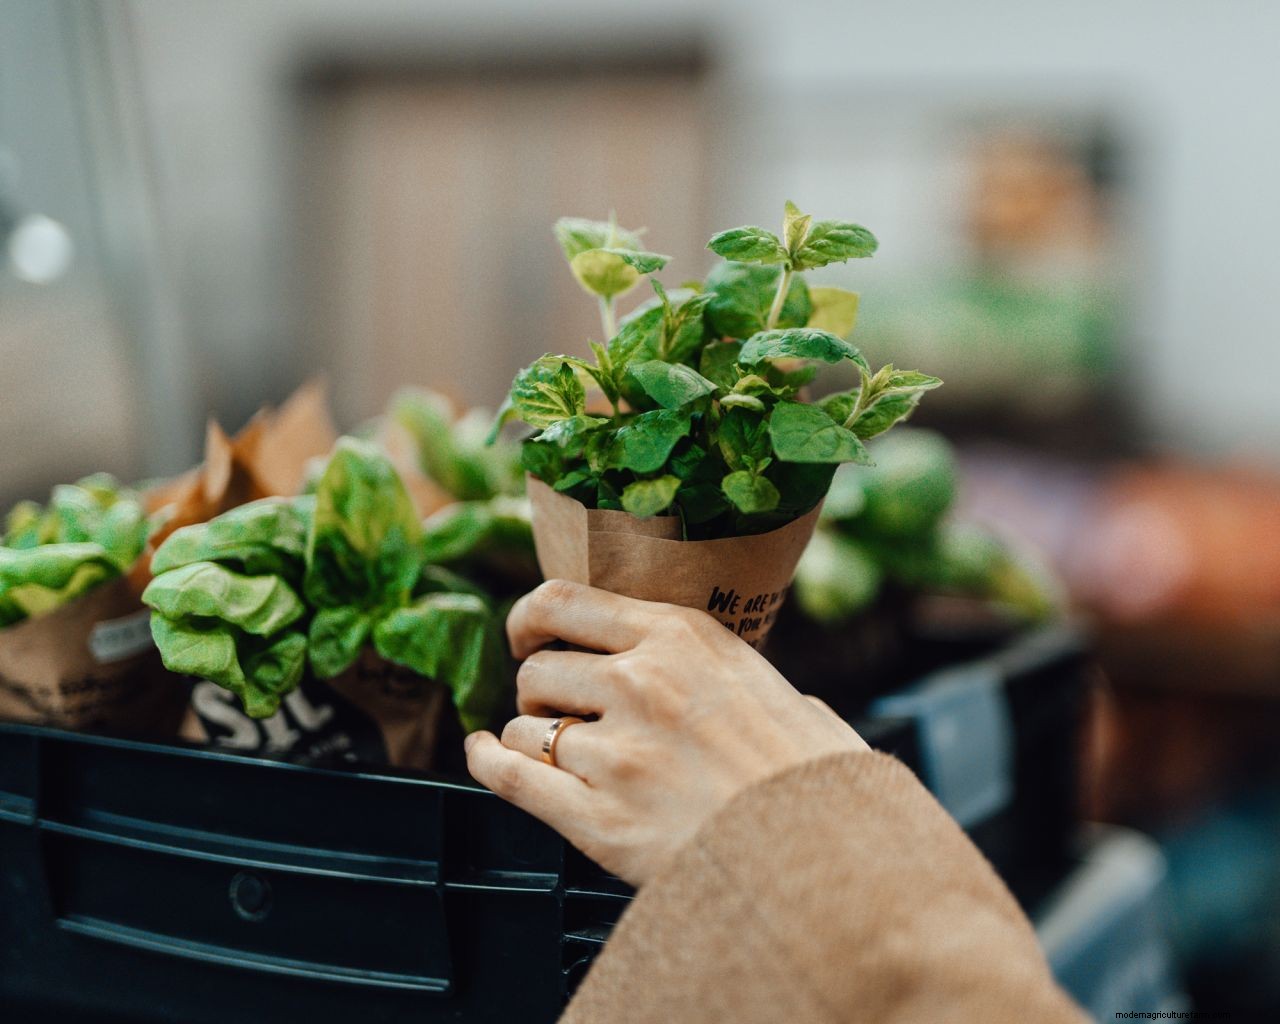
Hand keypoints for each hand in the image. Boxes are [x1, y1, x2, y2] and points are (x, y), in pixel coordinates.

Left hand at [464, 580, 868, 885]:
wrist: (828, 863)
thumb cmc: (818, 783)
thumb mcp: (788, 697)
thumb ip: (742, 681)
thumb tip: (744, 692)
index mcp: (683, 639)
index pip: (566, 601)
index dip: (531, 618)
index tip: (527, 634)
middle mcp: (640, 683)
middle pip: (538, 669)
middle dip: (540, 692)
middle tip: (559, 713)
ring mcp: (615, 751)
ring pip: (522, 726)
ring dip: (531, 739)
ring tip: (556, 753)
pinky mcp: (596, 818)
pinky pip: (509, 776)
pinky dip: (485, 763)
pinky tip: (480, 755)